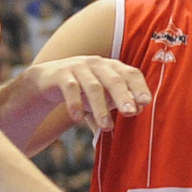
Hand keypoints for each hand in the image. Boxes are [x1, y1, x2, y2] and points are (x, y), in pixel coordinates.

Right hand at [32, 56, 148, 133]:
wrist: (47, 80)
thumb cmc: (81, 89)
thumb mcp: (102, 95)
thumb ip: (119, 101)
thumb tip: (137, 109)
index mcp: (112, 67)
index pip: (130, 73)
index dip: (139, 87)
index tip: (145, 102)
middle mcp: (97, 64)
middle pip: (114, 79)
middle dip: (123, 96)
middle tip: (129, 113)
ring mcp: (78, 67)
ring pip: (93, 87)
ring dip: (101, 108)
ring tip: (106, 127)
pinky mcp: (60, 74)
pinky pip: (70, 89)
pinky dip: (75, 104)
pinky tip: (78, 118)